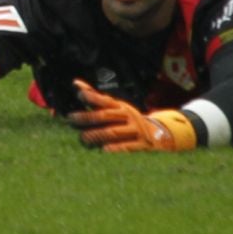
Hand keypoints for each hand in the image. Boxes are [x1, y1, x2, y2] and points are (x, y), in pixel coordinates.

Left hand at [67, 81, 196, 151]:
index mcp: (121, 107)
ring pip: (114, 132)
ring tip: (83, 138)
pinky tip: (103, 150)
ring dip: (97, 135)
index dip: (93, 96)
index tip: (80, 95)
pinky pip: (128, 147)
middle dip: (88, 118)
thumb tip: (75, 83)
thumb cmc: (129, 119)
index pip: (105, 100)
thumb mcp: (116, 107)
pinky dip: (116, 148)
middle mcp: (129, 116)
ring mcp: (136, 130)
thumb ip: (95, 97)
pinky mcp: (143, 145)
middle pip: (106, 116)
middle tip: (71, 120)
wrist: (161, 134)